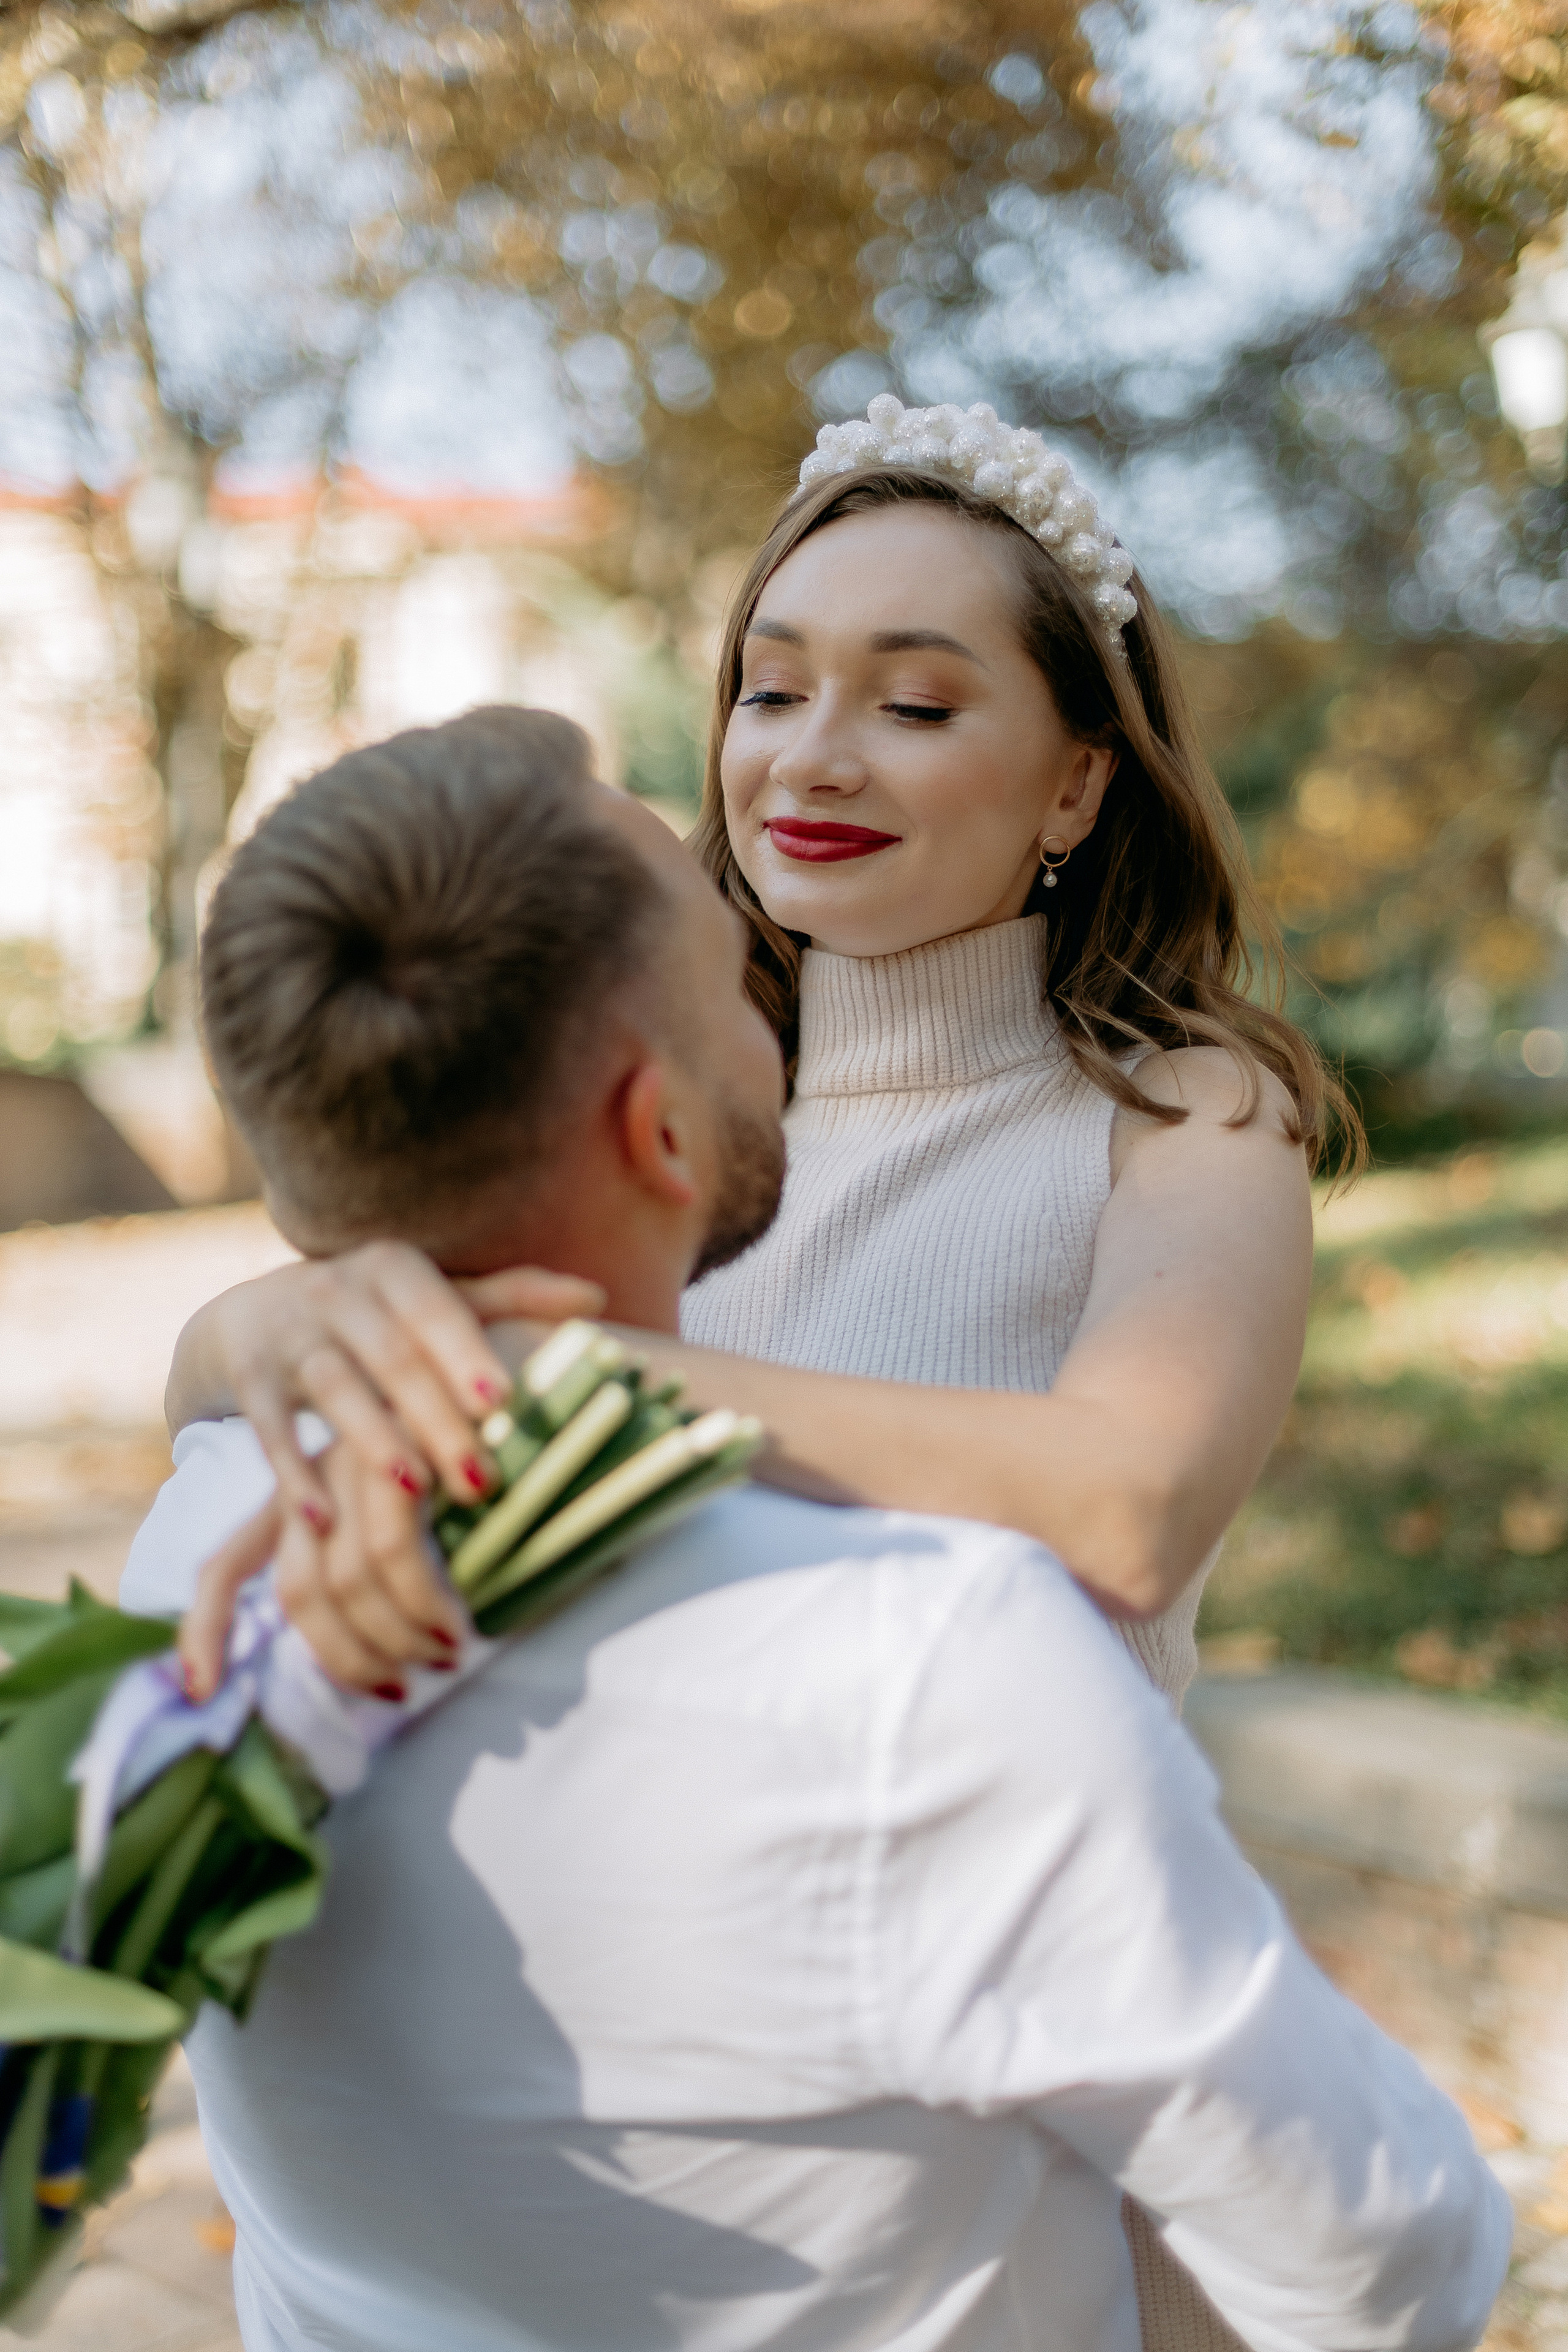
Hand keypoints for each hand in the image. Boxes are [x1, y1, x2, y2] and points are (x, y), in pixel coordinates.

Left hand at [179, 1443, 466, 1701]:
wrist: (507, 1376)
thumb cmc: (471, 1459)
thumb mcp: (414, 1516)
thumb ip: (386, 1571)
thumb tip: (387, 1662)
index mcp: (297, 1496)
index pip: (225, 1568)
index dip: (203, 1631)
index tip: (198, 1691)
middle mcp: (310, 1478)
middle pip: (299, 1592)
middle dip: (346, 1659)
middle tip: (399, 1688)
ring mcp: (348, 1459)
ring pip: (345, 1581)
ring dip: (397, 1638)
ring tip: (446, 1653)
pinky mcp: (391, 1450)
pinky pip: (391, 1553)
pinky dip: (423, 1604)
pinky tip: (456, 1623)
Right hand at [187, 1245, 603, 1535]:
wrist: (251, 1318)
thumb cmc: (373, 1316)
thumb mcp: (432, 1298)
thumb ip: (509, 1298)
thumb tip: (595, 1296)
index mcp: (392, 1269)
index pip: (435, 1309)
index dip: (466, 1352)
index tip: (504, 1400)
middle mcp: (335, 1290)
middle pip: (391, 1356)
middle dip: (435, 1418)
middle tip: (481, 1478)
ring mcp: (286, 1334)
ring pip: (333, 1386)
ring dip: (372, 1439)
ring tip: (413, 1488)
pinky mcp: (245, 1379)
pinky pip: (269, 1428)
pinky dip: (292, 1474)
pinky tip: (322, 1522)